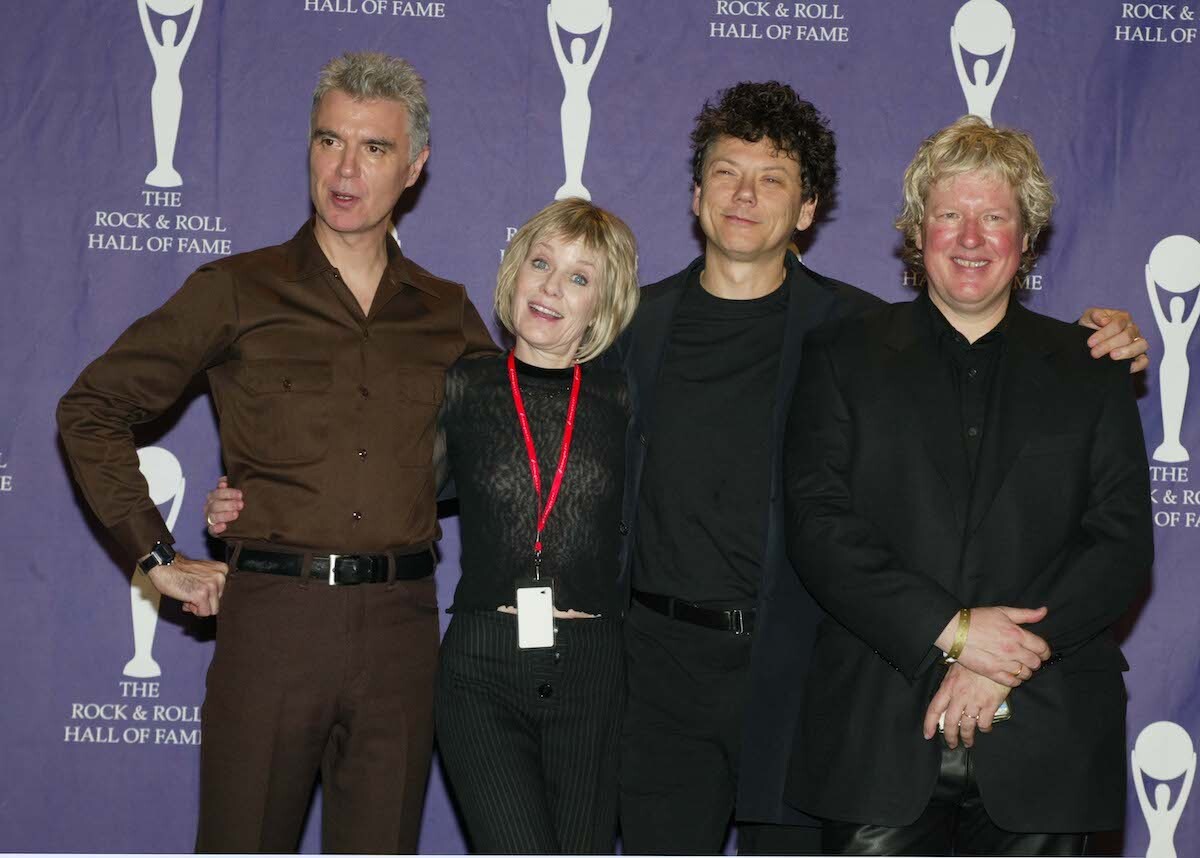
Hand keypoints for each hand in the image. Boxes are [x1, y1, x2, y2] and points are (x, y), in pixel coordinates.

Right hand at [146, 552, 227, 616]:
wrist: (164, 565)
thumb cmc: (179, 570)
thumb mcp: (203, 574)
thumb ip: (212, 585)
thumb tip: (213, 602)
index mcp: (222, 570)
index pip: (221, 594)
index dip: (206, 595)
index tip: (196, 587)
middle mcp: (220, 577)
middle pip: (217, 603)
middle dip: (202, 601)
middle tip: (190, 590)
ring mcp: (212, 586)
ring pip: (211, 610)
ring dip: (197, 606)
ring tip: (187, 593)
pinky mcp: (202, 595)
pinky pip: (203, 612)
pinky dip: (193, 609)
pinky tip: (185, 597)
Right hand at [204, 476, 242, 535]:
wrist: (236, 522)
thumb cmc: (234, 504)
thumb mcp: (233, 494)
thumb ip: (230, 485)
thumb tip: (225, 480)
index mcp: (213, 497)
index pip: (217, 493)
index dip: (228, 493)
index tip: (240, 494)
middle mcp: (209, 507)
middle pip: (215, 504)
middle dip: (229, 504)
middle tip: (241, 505)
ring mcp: (209, 519)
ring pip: (213, 516)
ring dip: (225, 515)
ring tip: (236, 514)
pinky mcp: (212, 530)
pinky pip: (212, 530)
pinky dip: (216, 528)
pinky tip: (224, 526)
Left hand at [923, 662, 1010, 747]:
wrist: (996, 656)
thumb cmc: (975, 662)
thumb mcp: (956, 669)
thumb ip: (950, 684)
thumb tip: (945, 696)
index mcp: (948, 687)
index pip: (934, 709)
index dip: (929, 724)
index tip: (928, 734)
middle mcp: (959, 696)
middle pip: (949, 722)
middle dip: (949, 736)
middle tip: (951, 744)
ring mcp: (975, 701)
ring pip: (966, 726)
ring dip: (966, 737)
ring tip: (967, 742)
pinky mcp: (990, 704)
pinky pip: (984, 723)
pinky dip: (984, 729)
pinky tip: (984, 729)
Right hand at [936, 606, 1050, 686]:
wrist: (954, 630)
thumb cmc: (977, 619)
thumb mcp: (1002, 611)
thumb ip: (1025, 614)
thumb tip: (1044, 611)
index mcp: (1017, 634)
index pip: (1042, 648)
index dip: (1045, 651)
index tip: (1041, 652)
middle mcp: (1013, 650)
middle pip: (1036, 662)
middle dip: (1036, 661)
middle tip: (1030, 658)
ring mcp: (1003, 663)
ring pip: (1026, 674)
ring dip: (1026, 671)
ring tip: (1020, 666)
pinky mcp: (992, 673)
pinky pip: (1012, 682)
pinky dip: (1016, 680)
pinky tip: (1012, 674)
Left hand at [1078, 307, 1149, 373]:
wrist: (1089, 341)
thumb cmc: (1091, 327)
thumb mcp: (1088, 317)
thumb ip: (1095, 315)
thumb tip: (1104, 320)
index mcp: (1122, 318)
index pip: (1117, 324)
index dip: (1104, 334)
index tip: (1090, 343)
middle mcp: (1132, 329)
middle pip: (1127, 336)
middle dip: (1109, 345)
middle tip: (1095, 353)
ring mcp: (1138, 342)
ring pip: (1141, 345)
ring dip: (1126, 351)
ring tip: (1112, 356)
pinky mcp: (1139, 356)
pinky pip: (1145, 360)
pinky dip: (1139, 364)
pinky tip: (1127, 367)